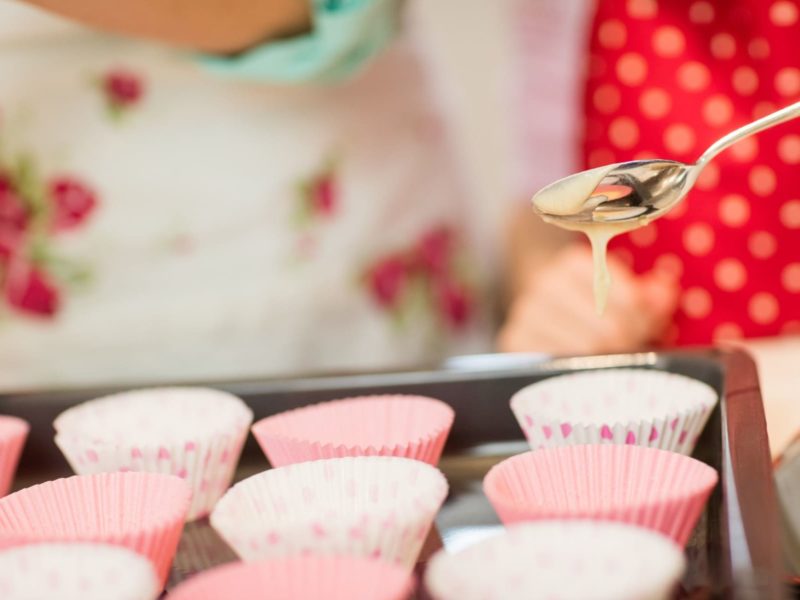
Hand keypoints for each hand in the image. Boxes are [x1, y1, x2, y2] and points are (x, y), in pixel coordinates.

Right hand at [497, 244, 677, 355]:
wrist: (541, 306)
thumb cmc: (591, 303)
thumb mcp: (624, 293)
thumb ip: (650, 295)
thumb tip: (663, 293)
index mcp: (574, 263)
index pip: (624, 300)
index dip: (641, 321)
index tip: (644, 331)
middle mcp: (544, 282)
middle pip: (604, 329)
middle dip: (624, 345)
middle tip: (628, 351)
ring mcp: (525, 311)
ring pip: (582, 350)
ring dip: (603, 360)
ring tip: (608, 359)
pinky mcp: (512, 338)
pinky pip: (555, 362)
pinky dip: (575, 370)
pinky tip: (582, 366)